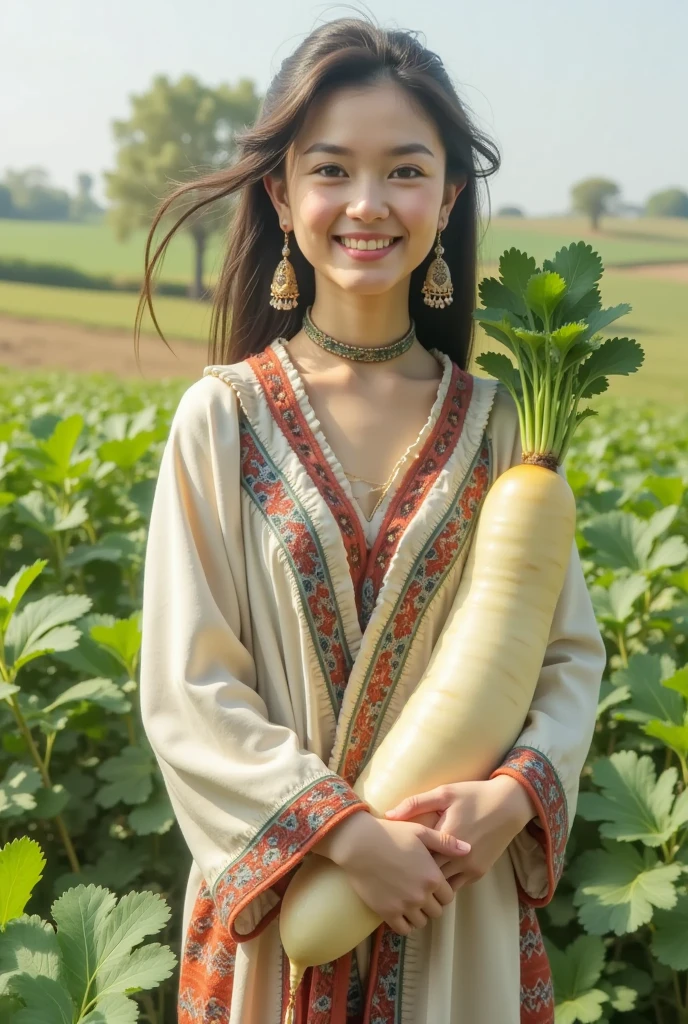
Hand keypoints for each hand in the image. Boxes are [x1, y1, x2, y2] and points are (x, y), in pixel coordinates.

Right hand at [311, 809, 469, 935]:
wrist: (359, 843)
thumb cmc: (391, 833)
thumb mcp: (421, 832)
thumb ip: (446, 843)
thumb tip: (468, 849)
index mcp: (432, 876)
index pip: (448, 897)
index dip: (442, 891)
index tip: (432, 884)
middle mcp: (421, 895)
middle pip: (437, 912)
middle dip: (431, 903)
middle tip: (420, 892)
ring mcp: (404, 906)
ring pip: (421, 922)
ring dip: (418, 914)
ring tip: (410, 901)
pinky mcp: (387, 913)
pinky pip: (403, 929)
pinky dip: (404, 923)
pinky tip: (399, 910)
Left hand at [385, 777, 536, 891]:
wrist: (509, 805)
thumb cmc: (474, 795)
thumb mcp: (444, 793)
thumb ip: (415, 804)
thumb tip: (389, 815)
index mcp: (446, 837)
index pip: (416, 857)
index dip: (402, 858)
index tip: (389, 857)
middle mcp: (458, 857)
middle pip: (427, 875)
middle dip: (413, 874)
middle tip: (396, 872)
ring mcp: (470, 868)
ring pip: (442, 887)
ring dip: (429, 883)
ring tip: (412, 878)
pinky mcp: (478, 873)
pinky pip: (456, 886)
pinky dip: (444, 884)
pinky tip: (432, 878)